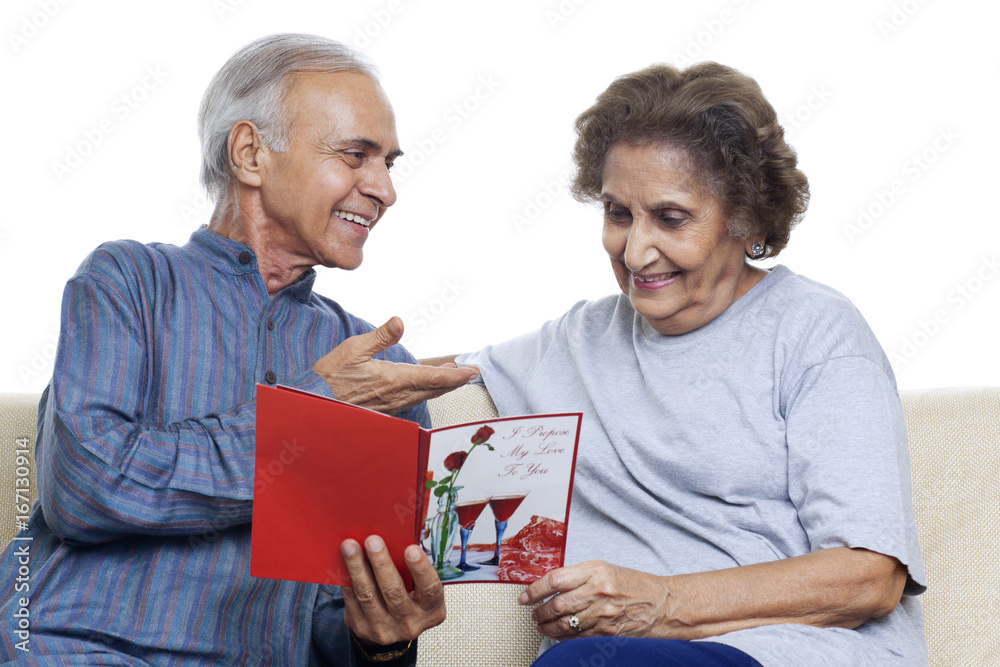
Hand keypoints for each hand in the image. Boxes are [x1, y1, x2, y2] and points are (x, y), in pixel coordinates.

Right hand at [312, 317, 477, 413]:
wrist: (314, 404)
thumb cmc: (330, 375)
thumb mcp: (354, 348)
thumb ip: (380, 336)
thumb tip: (400, 321)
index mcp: (394, 379)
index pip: (433, 377)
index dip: (456, 376)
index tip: (472, 372)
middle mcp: (397, 396)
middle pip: (434, 389)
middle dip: (453, 381)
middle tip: (468, 373)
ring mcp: (391, 406)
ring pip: (424, 396)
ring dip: (440, 386)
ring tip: (450, 376)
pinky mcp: (384, 411)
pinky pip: (411, 401)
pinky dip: (424, 392)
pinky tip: (423, 387)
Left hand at [340, 536, 445, 645]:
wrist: (393, 630)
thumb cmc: (411, 597)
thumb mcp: (422, 588)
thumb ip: (414, 568)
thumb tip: (397, 537)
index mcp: (431, 610)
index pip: (430, 589)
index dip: (421, 569)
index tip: (411, 549)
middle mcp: (410, 623)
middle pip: (394, 591)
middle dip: (381, 563)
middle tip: (372, 541)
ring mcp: (384, 629)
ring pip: (368, 595)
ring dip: (357, 568)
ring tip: (350, 547)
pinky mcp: (362, 628)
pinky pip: (352, 600)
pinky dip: (347, 579)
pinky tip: (342, 563)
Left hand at [519, 560, 667, 639]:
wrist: (662, 604)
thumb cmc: (635, 584)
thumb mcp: (606, 569)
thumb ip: (579, 575)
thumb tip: (551, 585)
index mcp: (595, 571)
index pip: (555, 579)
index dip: (535, 589)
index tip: (525, 596)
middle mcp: (597, 591)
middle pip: (556, 604)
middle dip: (539, 611)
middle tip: (533, 613)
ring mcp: (602, 613)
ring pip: (564, 623)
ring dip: (547, 626)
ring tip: (541, 624)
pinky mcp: (606, 632)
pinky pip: (576, 637)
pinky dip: (562, 637)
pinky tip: (556, 634)